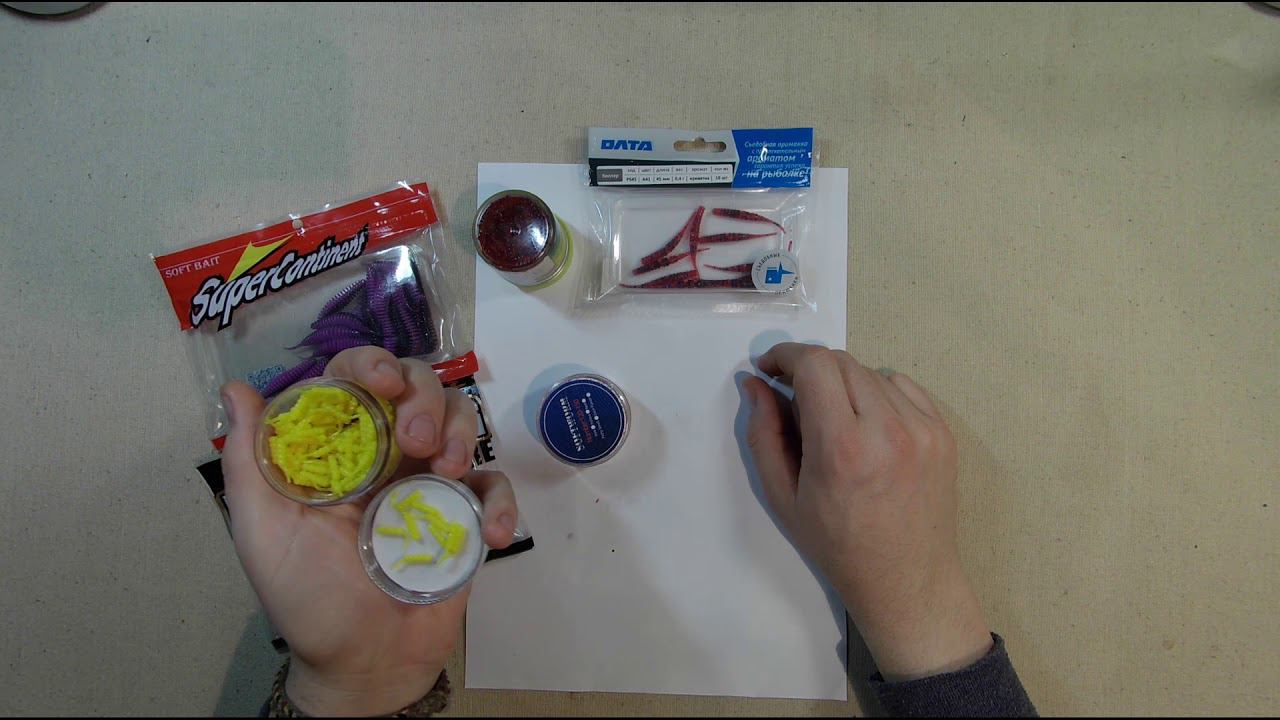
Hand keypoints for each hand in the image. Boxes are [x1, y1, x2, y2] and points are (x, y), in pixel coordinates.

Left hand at [220, 347, 518, 715]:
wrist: (359, 664)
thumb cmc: (305, 598)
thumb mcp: (263, 532)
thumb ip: (252, 464)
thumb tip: (236, 390)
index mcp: (339, 449)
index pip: (356, 380)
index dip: (372, 364)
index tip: (382, 381)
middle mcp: (386, 454)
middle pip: (419, 387)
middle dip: (425, 398)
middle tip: (417, 441)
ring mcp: (430, 483)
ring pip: (462, 421)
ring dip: (462, 432)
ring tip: (449, 471)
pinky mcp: (465, 517)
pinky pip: (494, 487)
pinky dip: (500, 501)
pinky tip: (489, 532)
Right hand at [744, 342, 991, 681]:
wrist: (906, 580)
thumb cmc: (837, 545)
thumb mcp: (783, 496)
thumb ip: (764, 433)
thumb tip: (754, 384)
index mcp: (842, 448)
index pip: (814, 365)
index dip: (785, 356)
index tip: (771, 369)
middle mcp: (887, 430)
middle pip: (841, 361)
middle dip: (810, 369)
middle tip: (795, 396)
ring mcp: (922, 429)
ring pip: (871, 371)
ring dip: (844, 382)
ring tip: (835, 419)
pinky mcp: (942, 432)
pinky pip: (903, 386)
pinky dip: (878, 393)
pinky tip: (869, 425)